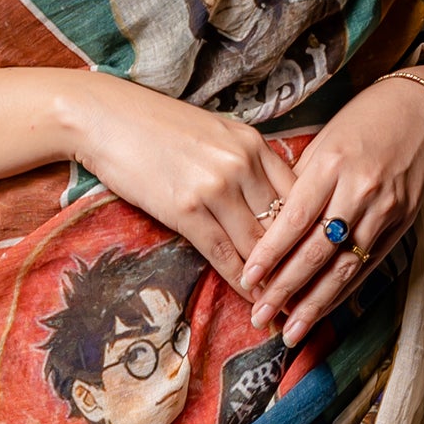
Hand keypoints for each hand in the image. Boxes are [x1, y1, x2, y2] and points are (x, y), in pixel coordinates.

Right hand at [62, 76, 299, 296]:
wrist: (104, 117)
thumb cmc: (156, 127)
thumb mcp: (215, 134)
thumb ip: (246, 163)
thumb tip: (271, 200)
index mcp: (253, 144)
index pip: (299, 195)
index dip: (311, 233)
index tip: (319, 259)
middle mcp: (242, 163)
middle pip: (283, 224)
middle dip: (298, 263)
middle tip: (311, 293)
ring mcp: (216, 186)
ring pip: (257, 244)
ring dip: (272, 280)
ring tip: (285, 306)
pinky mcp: (186, 208)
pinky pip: (223, 253)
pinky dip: (240, 280)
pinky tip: (251, 298)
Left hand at [240, 69, 423, 346]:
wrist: (421, 111)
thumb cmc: (361, 122)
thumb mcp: (323, 143)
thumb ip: (297, 185)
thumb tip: (267, 229)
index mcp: (331, 165)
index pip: (293, 220)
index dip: (269, 255)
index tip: (248, 280)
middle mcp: (359, 190)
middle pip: (317, 251)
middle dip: (285, 290)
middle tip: (260, 316)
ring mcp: (385, 210)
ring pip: (344, 267)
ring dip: (315, 303)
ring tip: (291, 330)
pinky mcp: (401, 223)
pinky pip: (367, 265)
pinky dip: (343, 291)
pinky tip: (324, 310)